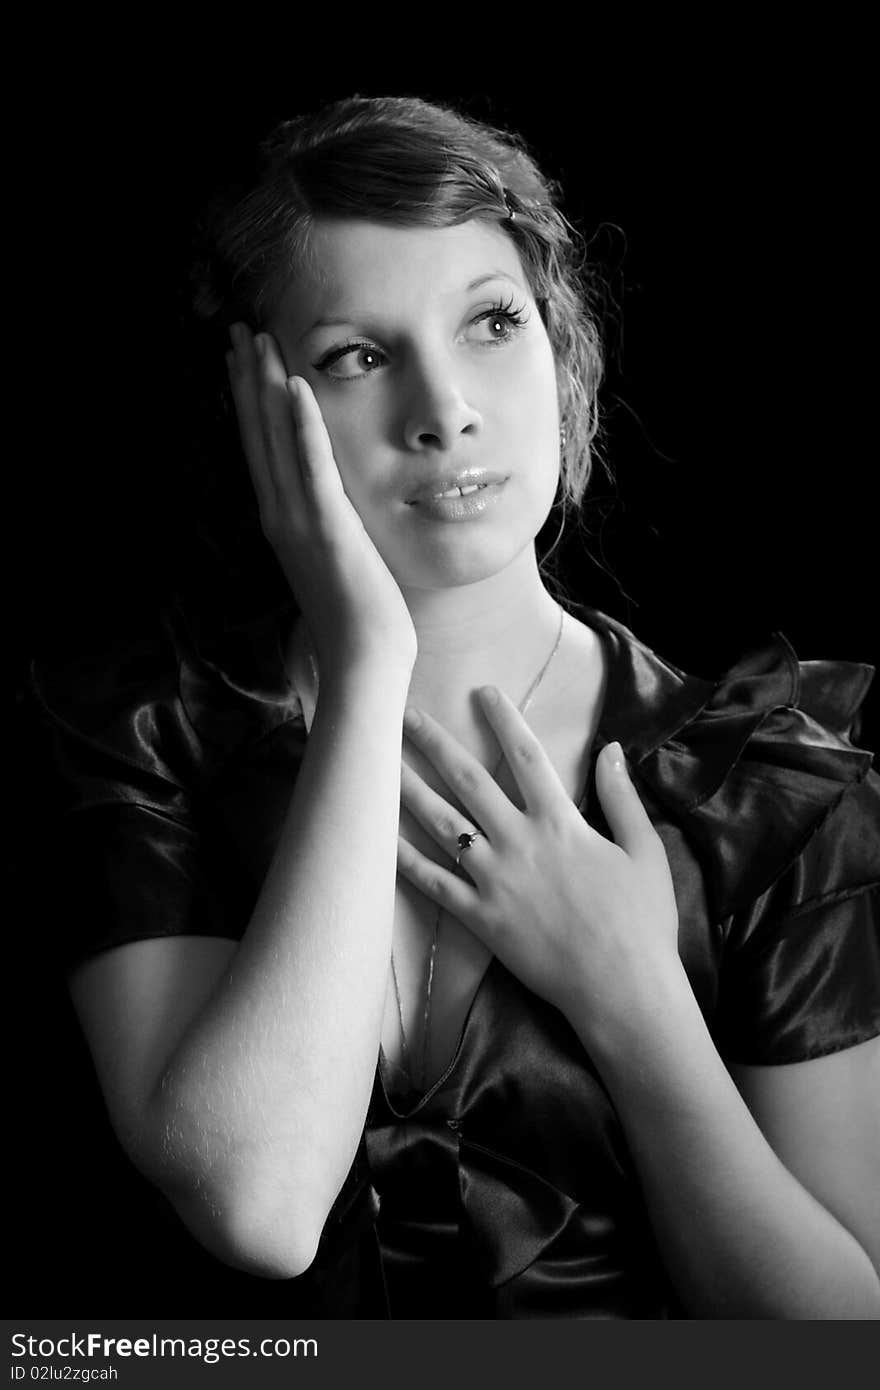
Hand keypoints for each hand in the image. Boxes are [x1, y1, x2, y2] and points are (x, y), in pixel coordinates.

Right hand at [226, 324, 416, 680]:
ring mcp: (299, 521)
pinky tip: (295, 387)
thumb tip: (331, 504)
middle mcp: (280, 516)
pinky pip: (312, 467)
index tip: (242, 359)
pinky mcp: (327, 528)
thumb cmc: (358, 619)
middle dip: (246, 379)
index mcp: (281, 522)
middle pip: (257, 434)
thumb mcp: (336, 560)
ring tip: (258, 340)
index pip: (260, 448)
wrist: (362, 660)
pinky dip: (302, 426)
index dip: (248, 401)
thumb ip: (328, 525)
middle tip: (237, 330)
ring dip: (265, 386)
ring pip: (275, 441)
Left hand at [396, 687, 681, 1041]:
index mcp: (561, 823)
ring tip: (381, 765)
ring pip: (442, 824)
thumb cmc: (642, 922)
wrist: (622, 989)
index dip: (502, 719)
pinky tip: (381, 839)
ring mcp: (495, 880)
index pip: (526, 756)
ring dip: (409, 790)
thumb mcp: (645, 851)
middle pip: (469, 780)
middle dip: (435, 743)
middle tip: (403, 715)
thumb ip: (622, 797)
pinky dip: (406, 860)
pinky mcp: (480, 918)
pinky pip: (434, 883)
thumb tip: (610, 748)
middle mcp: (520, 842)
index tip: (483, 692)